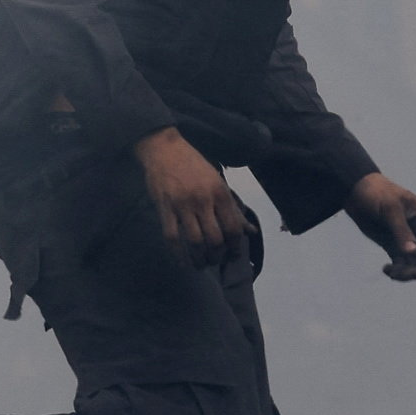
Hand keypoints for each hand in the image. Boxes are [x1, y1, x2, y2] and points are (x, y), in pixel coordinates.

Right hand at [134, 127, 255, 264]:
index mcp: (220, 193)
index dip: (235, 246)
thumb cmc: (194, 166)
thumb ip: (234, 208)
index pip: (233, 228)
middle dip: (217, 256)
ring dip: (199, 259)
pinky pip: (172, 237)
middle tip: (215, 261)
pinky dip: (178, 254)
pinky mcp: (164, 208)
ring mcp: (183, 205)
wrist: (164, 149)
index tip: (233, 255)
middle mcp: (203, 200)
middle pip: (215, 239)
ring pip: (195, 241)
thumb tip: (250, 231)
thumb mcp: (218, 182)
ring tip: (201, 265)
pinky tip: (183, 263)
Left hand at [348, 174, 415, 280]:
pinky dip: (396, 271)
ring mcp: (408, 241)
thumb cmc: (377, 193)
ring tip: (391, 272)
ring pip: (415, 266)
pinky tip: (386, 269)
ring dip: (406, 273)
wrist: (356, 192)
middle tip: (402, 273)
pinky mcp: (394, 247)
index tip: (414, 254)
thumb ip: (402, 231)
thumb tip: (413, 253)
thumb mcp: (390, 209)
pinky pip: (401, 265)